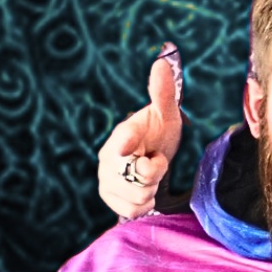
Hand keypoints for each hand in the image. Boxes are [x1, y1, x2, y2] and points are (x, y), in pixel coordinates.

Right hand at [98, 44, 182, 218]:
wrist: (150, 157)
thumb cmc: (158, 134)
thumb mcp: (167, 115)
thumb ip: (163, 93)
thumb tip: (162, 62)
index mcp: (123, 134)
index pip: (124, 139)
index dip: (126, 144)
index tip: (129, 148)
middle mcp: (107, 157)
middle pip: (139, 177)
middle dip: (155, 173)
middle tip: (155, 161)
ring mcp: (104, 178)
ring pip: (138, 197)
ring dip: (152, 189)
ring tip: (149, 174)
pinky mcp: (107, 197)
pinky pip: (132, 210)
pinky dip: (144, 204)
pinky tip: (144, 190)